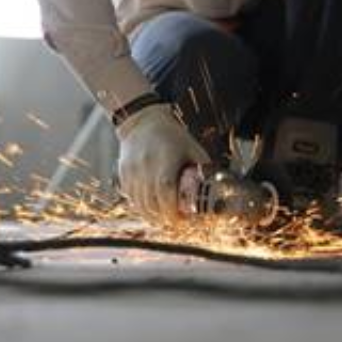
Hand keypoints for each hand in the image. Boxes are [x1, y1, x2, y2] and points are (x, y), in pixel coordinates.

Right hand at [117, 104, 209, 222]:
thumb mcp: (191, 147)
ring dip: (152, 215)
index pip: (165, 192)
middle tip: (175, 220)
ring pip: (139, 204)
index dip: (172, 210)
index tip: (181, 218)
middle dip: (164, 217)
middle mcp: (145, 167)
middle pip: (151, 203)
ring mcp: (131, 171)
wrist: (143, 121)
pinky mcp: (123, 173)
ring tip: (163, 217)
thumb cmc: (170, 134)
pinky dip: (141, 206)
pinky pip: (130, 197)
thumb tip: (217, 184)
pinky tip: (150, 207)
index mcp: (164, 160)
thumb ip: (202, 166)